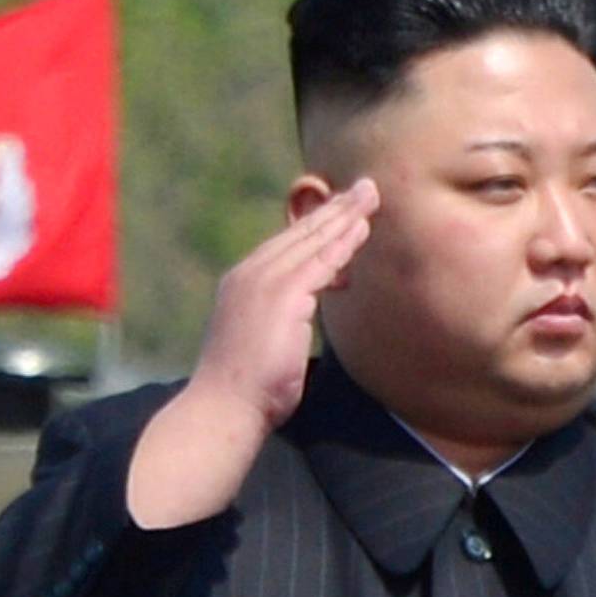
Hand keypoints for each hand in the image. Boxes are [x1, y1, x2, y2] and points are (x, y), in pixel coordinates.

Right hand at [127, 180, 376, 528]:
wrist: (224, 408)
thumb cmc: (246, 391)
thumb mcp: (264, 345)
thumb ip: (283, 323)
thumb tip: (300, 321)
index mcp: (243, 284)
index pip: (286, 246)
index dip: (317, 226)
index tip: (343, 211)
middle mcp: (249, 275)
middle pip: (300, 234)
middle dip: (334, 209)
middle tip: (365, 188)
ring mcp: (263, 282)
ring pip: (312, 241)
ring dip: (344, 217)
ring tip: (371, 197)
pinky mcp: (281, 295)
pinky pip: (320, 262)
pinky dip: (342, 243)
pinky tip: (362, 228)